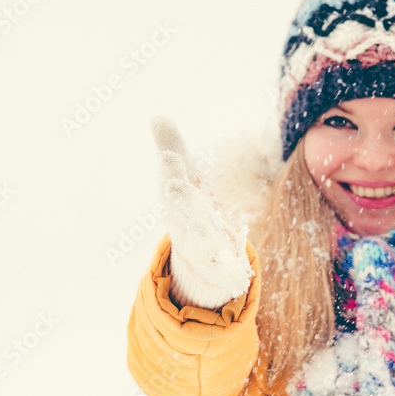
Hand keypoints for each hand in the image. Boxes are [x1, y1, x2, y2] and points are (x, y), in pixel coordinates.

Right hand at [153, 116, 252, 308]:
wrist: (193, 246)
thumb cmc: (187, 201)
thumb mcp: (181, 173)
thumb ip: (170, 145)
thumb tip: (155, 114)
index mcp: (176, 195)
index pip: (171, 178)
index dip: (170, 167)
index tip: (169, 155)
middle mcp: (182, 219)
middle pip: (180, 209)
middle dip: (179, 199)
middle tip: (174, 186)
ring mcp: (196, 243)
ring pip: (199, 242)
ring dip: (203, 241)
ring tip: (209, 237)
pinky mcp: (213, 263)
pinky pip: (220, 269)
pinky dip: (227, 275)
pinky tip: (239, 281)